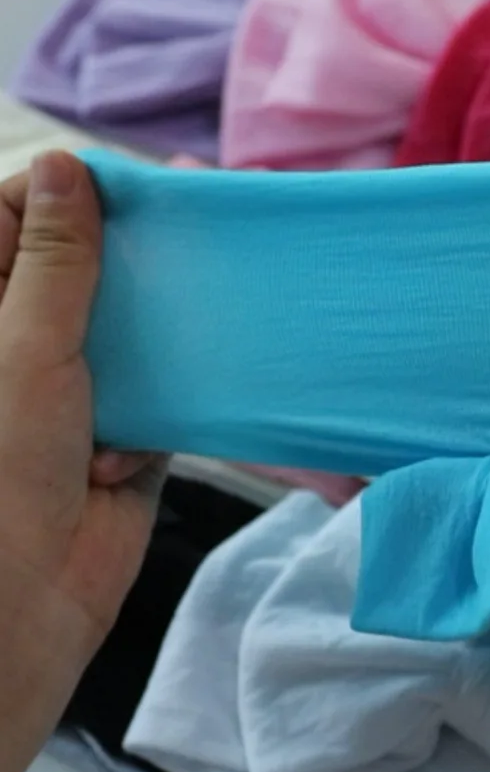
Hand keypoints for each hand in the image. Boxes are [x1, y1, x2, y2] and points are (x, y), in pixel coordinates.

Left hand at [0, 151, 165, 771]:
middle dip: (132, 258)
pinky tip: (122, 458)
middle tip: (190, 221)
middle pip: (88, 269)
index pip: (15, 219)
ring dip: (157, 338)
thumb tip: (65, 167)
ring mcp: (80, 386)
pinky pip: (164, 393)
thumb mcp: (28, 349)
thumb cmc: (3, 471)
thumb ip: (55, 263)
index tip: (126, 180)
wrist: (31, 604)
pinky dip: (157, 418)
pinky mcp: (128, 429)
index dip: (67, 193)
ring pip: (136, 328)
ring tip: (184, 327)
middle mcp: (27, 341)